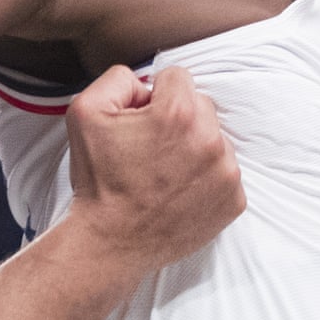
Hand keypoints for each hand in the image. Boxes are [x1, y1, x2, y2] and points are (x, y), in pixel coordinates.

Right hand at [66, 64, 244, 270]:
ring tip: (163, 172)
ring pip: (214, 138)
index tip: (140, 122)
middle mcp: (210, 140)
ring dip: (193, 147)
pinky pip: (224, 171)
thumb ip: (118, 79)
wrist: (110, 242)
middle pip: (200, 105)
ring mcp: (226, 173)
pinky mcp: (233, 200)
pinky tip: (178, 190)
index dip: (153, 96)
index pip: (177, 77)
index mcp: (178, 113)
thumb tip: (145, 83)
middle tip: (149, 148)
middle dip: (176, 119)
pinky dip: (204, 176)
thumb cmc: (98, 180)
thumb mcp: (85, 111)